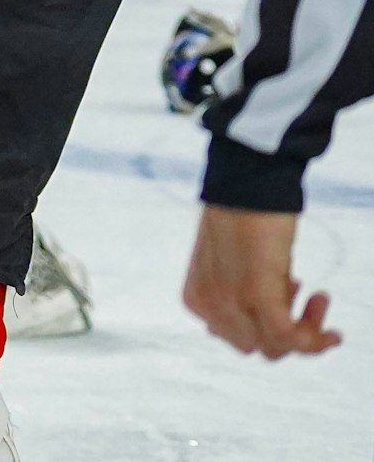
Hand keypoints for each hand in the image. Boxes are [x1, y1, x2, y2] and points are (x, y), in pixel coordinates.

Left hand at [184, 205, 341, 357]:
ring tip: (318, 296)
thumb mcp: (231, 263)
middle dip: (286, 330)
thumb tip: (266, 320)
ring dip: (304, 333)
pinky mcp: (256, 294)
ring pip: (274, 348)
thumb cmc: (243, 215)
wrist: (246, 182)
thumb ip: (237, 292)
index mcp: (196, 298)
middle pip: (255, 347)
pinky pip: (288, 337)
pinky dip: (314, 340)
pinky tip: (333, 332)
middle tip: (306, 292)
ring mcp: (229, 301)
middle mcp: (207, 305)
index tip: (289, 292)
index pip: (234, 338)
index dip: (265, 324)